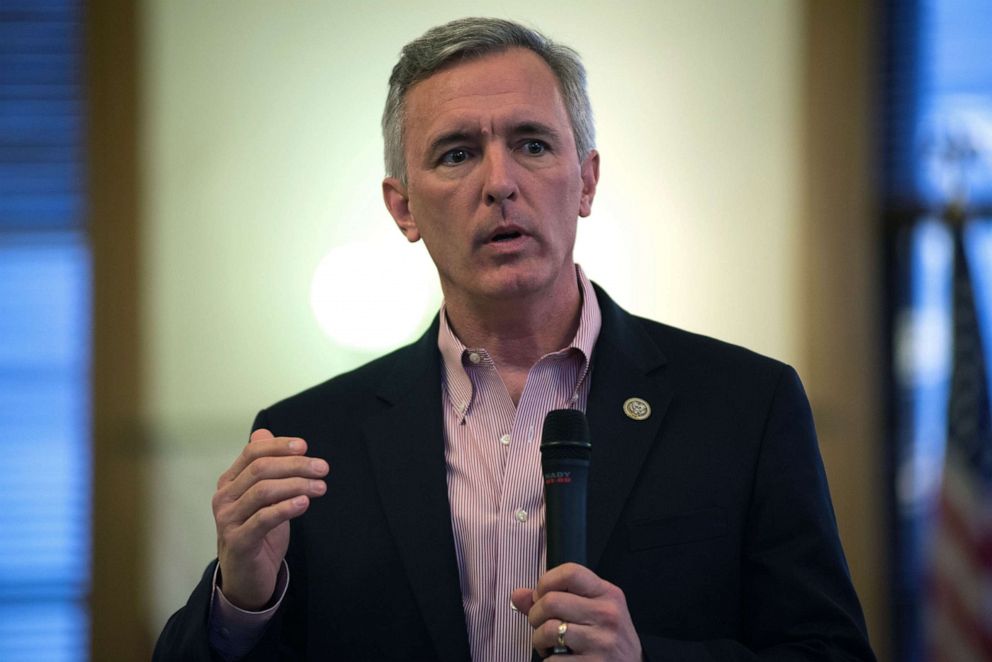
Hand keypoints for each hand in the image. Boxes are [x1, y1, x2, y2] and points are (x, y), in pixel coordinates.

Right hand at [212, 428, 328, 609]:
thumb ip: (264, 468)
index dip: (279, 446)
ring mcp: (228, 520)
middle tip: (322, 468)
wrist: (246, 577)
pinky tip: (304, 503)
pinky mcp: (238, 541)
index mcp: (229, 482)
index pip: (252, 452)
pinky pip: (263, 519)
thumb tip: (263, 432)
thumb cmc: (258, 533)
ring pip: (263, 491)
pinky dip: (286, 508)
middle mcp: (224, 497)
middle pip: (260, 469)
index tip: (305, 446)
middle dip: (295, 465)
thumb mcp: (263, 498)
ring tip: (320, 486)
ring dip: (296, 485)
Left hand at [511, 563, 641, 660]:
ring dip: (538, 640)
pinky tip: (559, 659)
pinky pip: (553, 661)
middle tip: (540, 624)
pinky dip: (548, 661)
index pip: (570, 572)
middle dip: (535, 615)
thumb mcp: (593, 610)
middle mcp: (607, 615)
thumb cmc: (608, 638)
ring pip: (548, 630)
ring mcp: (601, 642)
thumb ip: (557, 598)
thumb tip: (518, 595)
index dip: (545, 582)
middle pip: (551, 601)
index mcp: (607, 594)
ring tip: (547, 644)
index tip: (541, 595)